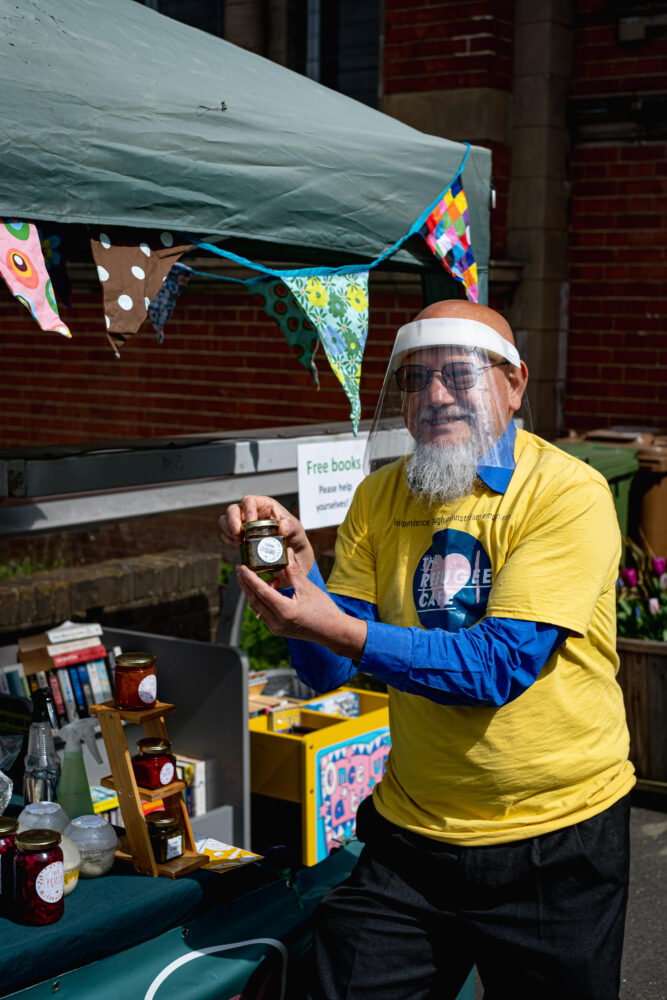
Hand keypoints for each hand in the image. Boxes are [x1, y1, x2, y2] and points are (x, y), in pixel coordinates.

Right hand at [219, 494, 313, 573]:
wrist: (289, 549)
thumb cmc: (293, 533)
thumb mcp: (296, 528)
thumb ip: (290, 526)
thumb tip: (281, 527)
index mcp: (263, 505)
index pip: (249, 500)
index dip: (247, 509)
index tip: (250, 522)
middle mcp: (250, 512)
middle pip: (232, 509)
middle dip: (232, 521)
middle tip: (238, 533)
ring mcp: (242, 523)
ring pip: (225, 520)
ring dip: (228, 530)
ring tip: (239, 540)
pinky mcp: (239, 535)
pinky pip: (226, 534)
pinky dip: (228, 539)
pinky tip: (237, 544)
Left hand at [236, 549, 366, 660]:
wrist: (332, 631)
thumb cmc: (324, 610)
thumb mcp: (308, 588)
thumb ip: (294, 571)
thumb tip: (287, 552)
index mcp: (285, 611)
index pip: (261, 592)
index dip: (249, 578)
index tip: (242, 567)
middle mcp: (277, 622)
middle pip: (254, 600)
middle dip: (245, 584)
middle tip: (240, 569)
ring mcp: (276, 628)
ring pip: (257, 607)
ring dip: (254, 592)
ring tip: (261, 577)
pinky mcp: (277, 629)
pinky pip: (263, 613)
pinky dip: (261, 600)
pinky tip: (270, 589)